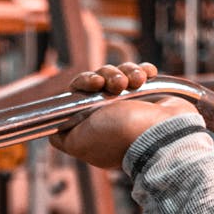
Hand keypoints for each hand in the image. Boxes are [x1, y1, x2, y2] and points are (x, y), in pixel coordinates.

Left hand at [50, 62, 192, 169]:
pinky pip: (143, 72)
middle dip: (107, 75)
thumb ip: (62, 137)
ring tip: (135, 83)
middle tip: (116, 85)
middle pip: (100, 77)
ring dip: (127, 72)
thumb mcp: (79, 142)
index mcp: (94, 122)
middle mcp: (112, 113)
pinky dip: (144, 70)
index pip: (80, 91)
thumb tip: (52, 131)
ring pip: (121, 72)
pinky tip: (146, 77)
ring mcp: (133, 103)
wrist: (161, 135)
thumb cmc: (120, 137)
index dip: (85, 83)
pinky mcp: (153, 94)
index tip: (95, 84)